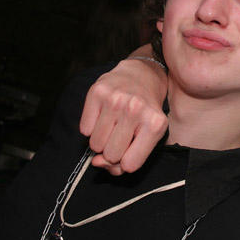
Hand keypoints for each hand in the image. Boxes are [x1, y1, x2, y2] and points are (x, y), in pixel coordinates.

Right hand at [79, 51, 167, 174]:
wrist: (142, 75)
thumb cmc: (146, 110)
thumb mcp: (151, 136)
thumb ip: (129, 158)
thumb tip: (96, 162)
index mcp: (154, 124)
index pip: (130, 165)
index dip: (125, 163)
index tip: (129, 151)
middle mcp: (134, 110)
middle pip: (111, 155)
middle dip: (113, 151)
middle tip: (122, 135)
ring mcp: (115, 100)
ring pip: (95, 144)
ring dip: (102, 140)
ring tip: (114, 125)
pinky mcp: (97, 92)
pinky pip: (85, 129)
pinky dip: (92, 128)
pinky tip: (104, 116)